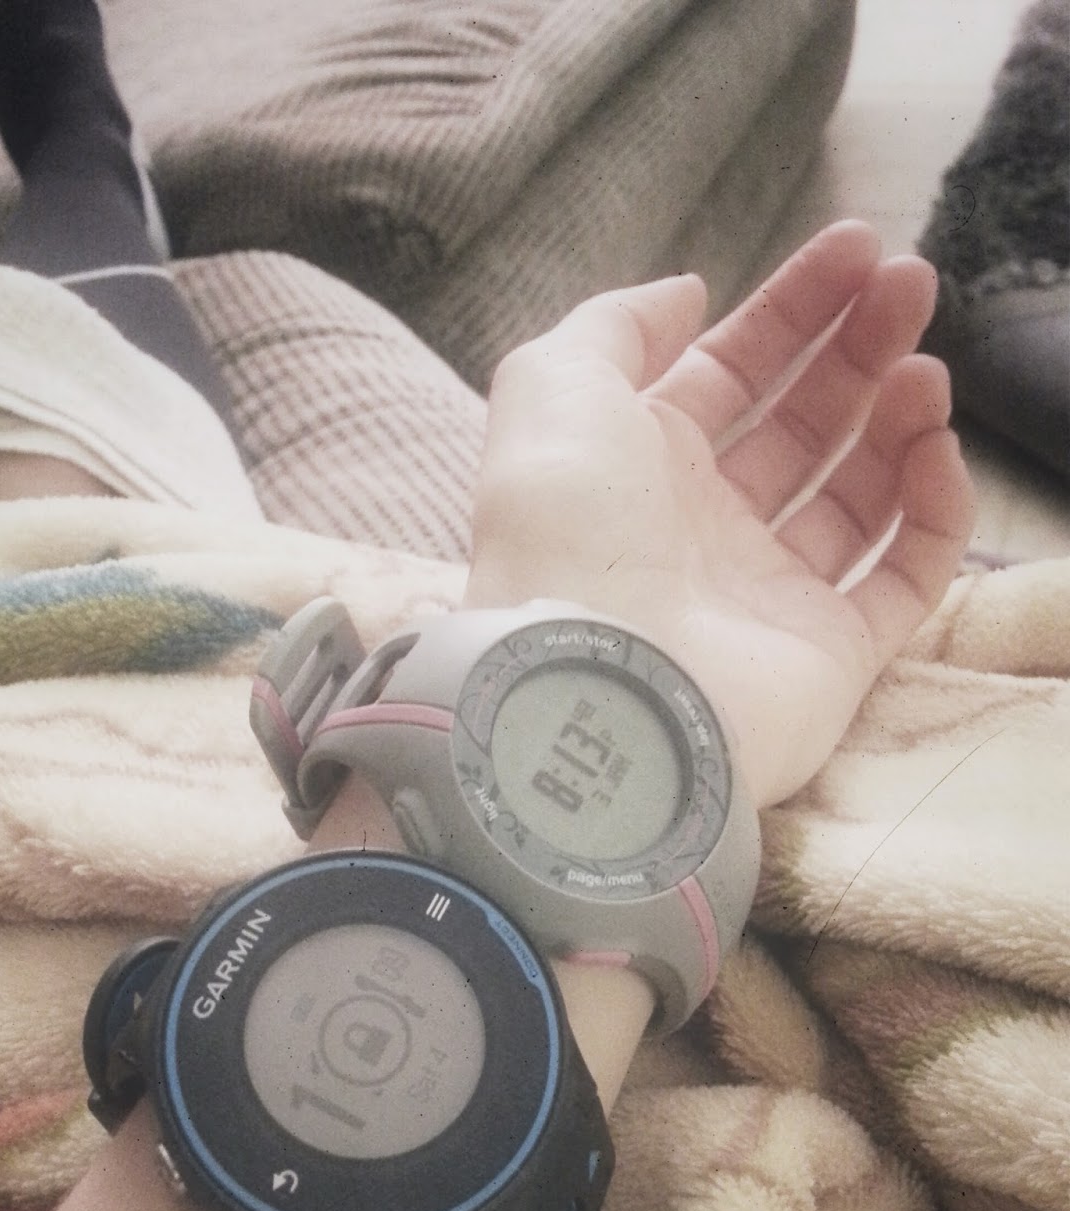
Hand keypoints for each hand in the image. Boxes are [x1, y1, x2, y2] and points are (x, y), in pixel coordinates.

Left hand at [465, 221, 975, 808]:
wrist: (596, 683)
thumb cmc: (565, 529)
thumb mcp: (553, 387)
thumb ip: (615, 326)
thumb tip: (686, 296)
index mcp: (638, 468)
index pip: (728, 373)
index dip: (790, 308)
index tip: (859, 247)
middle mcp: (703, 531)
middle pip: (800, 424)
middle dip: (856, 348)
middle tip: (911, 285)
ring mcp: (768, 597)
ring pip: (856, 497)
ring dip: (897, 423)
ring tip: (925, 372)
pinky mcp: (829, 657)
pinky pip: (902, 580)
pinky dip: (933, 515)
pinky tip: (936, 450)